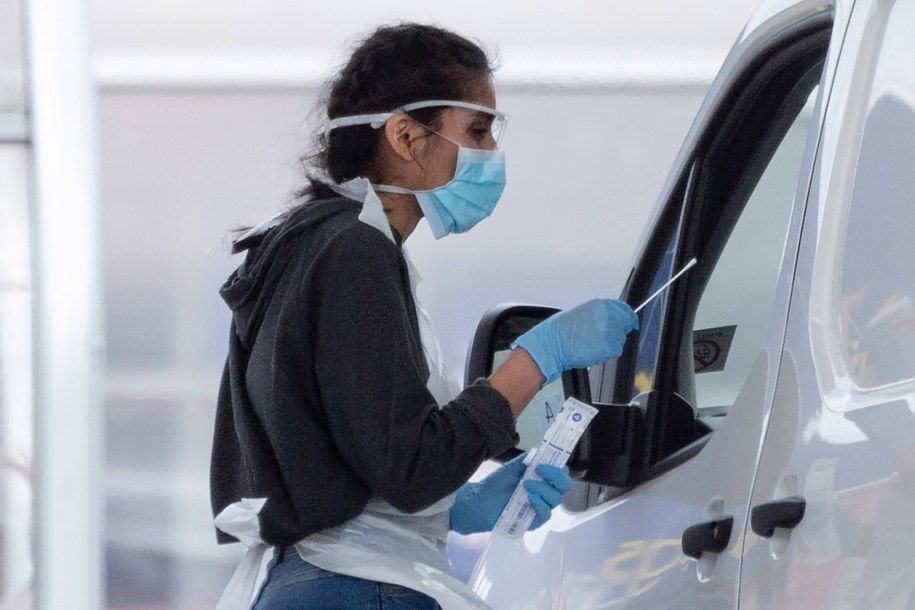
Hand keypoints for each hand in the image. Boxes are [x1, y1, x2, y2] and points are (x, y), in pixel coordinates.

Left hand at [450, 454, 571, 534]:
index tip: (545, 462)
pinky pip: (546, 514)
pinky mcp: (535, 521)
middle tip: (540, 470)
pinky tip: (529, 498)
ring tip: (526, 484)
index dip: (558, 467)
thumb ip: (528, 460)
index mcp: (542, 480)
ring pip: (556, 499)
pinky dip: (540, 504)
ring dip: (543, 488)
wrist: (480, 501)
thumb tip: (542, 451)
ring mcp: (541, 507)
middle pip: (564, 486)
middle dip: (555, 476)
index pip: (561, 474)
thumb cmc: (497, 484)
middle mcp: (545, 493)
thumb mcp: (513, 467)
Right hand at [511, 299, 638, 384]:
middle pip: (624, 325)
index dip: (627, 318)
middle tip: (602, 338)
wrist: (552, 344)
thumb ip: (599, 313)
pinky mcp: (609, 346)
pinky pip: (614, 351)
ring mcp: (610, 331)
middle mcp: (608, 316)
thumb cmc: (560, 330)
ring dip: (610, 343)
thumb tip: (610, 317)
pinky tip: (592, 350)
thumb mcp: (581, 312)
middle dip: (617, 332)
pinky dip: (605, 353)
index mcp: (601, 305)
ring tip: (592, 344)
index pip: (624, 310)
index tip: (629, 322)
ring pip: (619, 340)